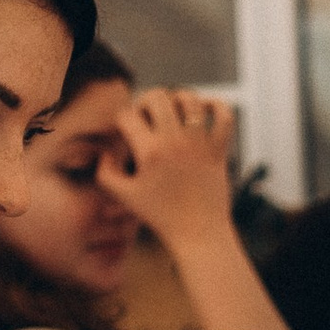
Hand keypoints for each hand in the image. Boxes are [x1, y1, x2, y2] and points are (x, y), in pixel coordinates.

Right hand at [111, 90, 237, 253]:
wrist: (198, 233)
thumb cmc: (160, 215)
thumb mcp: (124, 196)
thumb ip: (105, 171)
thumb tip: (107, 150)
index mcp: (150, 152)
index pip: (127, 116)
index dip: (121, 122)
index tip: (125, 135)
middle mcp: (175, 142)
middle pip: (157, 96)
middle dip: (145, 101)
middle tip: (146, 117)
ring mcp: (199, 144)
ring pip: (190, 98)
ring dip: (176, 98)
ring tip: (171, 112)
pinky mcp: (218, 149)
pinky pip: (224, 115)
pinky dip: (216, 105)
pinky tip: (203, 109)